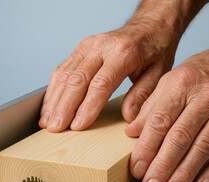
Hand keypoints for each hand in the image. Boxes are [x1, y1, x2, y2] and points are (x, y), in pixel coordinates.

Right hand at [38, 28, 173, 131]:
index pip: (100, 84)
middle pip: (77, 80)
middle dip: (65, 107)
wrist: (149, 25)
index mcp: (124, 53)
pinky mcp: (81, 48)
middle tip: (57, 128)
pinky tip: (50, 105)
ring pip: (65, 75)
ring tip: (48, 121)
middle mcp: (102, 46)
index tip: (77, 125)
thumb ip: (143, 95)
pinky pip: (63, 69)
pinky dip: (54, 89)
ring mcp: (88, 45)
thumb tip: (128, 116)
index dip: (87, 107)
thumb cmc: (155, 50)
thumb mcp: (159, 73)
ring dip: (55, 100)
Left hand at [125, 42, 208, 181]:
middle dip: (162, 166)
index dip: (146, 147)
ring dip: (184, 173)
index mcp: (181, 85)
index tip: (136, 167)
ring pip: (202, 148)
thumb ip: (151, 105)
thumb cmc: (206, 70)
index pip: (160, 121)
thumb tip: (132, 130)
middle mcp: (204, 98)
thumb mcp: (174, 78)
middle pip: (179, 138)